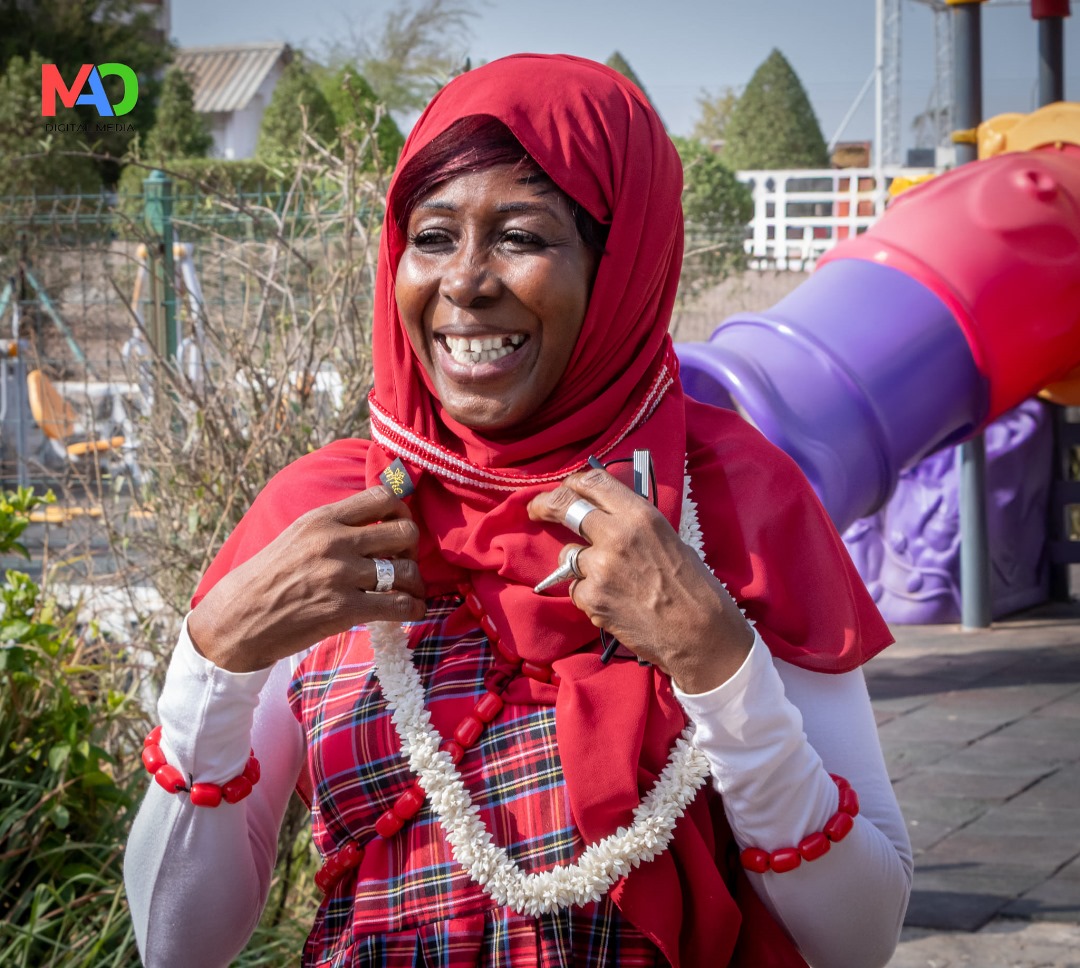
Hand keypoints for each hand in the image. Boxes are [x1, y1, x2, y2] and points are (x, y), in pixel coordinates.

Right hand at [188, 487, 425, 672]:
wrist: (236, 619)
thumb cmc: (268, 578)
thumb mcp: (297, 535)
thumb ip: (336, 525)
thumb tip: (379, 518)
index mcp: (323, 518)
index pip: (384, 496)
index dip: (402, 513)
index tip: (398, 529)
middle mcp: (334, 542)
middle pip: (405, 532)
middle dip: (412, 550)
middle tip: (403, 564)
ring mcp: (341, 575)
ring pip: (407, 570)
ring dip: (415, 584)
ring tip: (407, 592)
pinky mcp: (344, 609)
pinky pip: (399, 605)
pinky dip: (413, 609)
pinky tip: (409, 611)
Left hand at [527, 466, 752, 692]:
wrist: (700, 634)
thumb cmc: (692, 587)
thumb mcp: (667, 539)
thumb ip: (632, 524)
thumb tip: (604, 515)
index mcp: (640, 515)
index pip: (593, 482)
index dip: (574, 483)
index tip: (565, 489)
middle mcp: (616, 535)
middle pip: (565, 506)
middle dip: (546, 506)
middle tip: (537, 509)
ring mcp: (599, 567)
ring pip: (568, 555)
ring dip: (580, 565)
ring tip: (612, 582)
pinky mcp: (591, 598)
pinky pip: (576, 588)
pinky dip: (588, 595)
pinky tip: (616, 603)